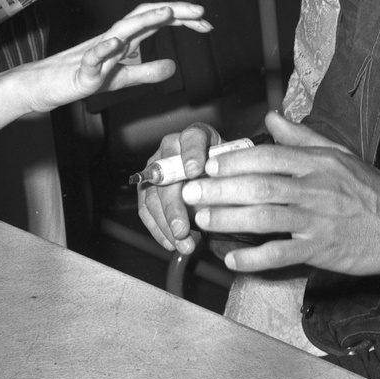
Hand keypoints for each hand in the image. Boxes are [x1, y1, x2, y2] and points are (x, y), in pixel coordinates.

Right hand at [16, 2, 210, 113]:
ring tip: (167, 13)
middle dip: (173, 10)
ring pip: (121, 31)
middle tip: (201, 11)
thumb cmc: (82, 78)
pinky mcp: (81, 70)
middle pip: (144, 16)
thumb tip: (173, 67)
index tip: (207, 23)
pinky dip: (104, 49)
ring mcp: (97, 52)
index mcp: (125, 40)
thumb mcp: (122, 78)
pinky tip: (117, 43)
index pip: (156, 21)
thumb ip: (147, 72)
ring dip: (144, 20)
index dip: (182, 18)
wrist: (45, 86)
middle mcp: (113, 39)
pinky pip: (92, 57)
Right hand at [137, 120, 220, 255]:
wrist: (217, 179)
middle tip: (182, 228)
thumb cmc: (227, 173)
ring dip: (166, 223)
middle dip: (173, 205)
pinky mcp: (147, 187)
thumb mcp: (233, 173)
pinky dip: (158, 228)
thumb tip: (221, 201)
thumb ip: (228, 182)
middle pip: (167, 173)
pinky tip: (171, 243)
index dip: (192, 154)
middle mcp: (172, 147)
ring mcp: (156, 167)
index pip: (192, 138)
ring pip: (153, 195)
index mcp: (197, 135)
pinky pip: (146, 209)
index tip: (195, 171)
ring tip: (182, 243)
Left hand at [180, 111, 379, 282]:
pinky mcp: (322, 251)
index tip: (208, 163)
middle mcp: (316, 188)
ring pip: (266, 217)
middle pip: (260, 185)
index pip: (270, 155)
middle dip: (220, 189)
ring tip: (202, 219)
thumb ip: (302, 137)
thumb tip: (271, 116)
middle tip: (190, 191)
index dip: (235, 159)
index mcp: (319, 163)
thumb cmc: (371, 192)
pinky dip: (255, 258)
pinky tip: (232, 259)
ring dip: (229, 219)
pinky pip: (282, 254)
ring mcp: (318, 220)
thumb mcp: (340, 155)